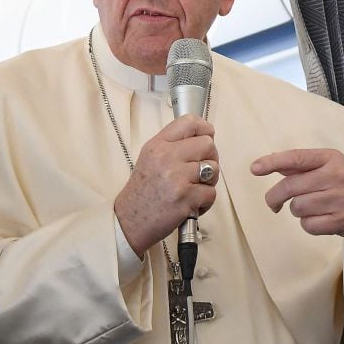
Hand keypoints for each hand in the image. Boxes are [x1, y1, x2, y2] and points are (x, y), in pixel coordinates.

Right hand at [115, 115, 218, 255]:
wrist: (129, 221)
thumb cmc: (142, 192)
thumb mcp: (150, 159)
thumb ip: (173, 146)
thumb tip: (205, 140)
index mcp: (158, 145)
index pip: (190, 122)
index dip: (205, 130)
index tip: (206, 140)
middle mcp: (167, 157)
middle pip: (208, 145)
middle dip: (210, 159)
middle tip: (200, 172)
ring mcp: (177, 177)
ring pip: (214, 169)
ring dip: (209, 182)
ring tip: (194, 190)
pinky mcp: (186, 198)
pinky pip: (211, 193)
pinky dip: (205, 202)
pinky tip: (191, 205)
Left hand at [251, 148, 343, 250]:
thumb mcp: (330, 166)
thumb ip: (302, 165)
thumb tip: (271, 162)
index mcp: (331, 158)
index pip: (296, 158)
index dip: (272, 162)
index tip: (254, 168)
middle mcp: (336, 176)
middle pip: (290, 187)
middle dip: (274, 197)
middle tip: (273, 204)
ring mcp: (341, 198)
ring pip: (297, 207)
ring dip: (297, 211)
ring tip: (311, 209)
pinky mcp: (342, 220)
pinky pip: (308, 225)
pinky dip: (308, 225)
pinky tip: (320, 220)